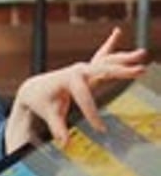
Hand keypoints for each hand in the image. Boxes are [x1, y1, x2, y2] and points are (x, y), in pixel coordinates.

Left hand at [4, 27, 146, 152]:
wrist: (34, 88)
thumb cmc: (42, 102)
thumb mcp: (49, 114)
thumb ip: (57, 127)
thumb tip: (65, 143)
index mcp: (69, 78)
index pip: (84, 97)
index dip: (92, 113)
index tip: (100, 129)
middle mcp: (78, 69)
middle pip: (104, 69)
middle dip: (122, 71)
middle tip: (139, 71)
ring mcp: (84, 67)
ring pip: (107, 61)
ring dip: (125, 58)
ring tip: (142, 55)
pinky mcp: (87, 70)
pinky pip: (102, 56)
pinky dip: (110, 44)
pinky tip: (116, 32)